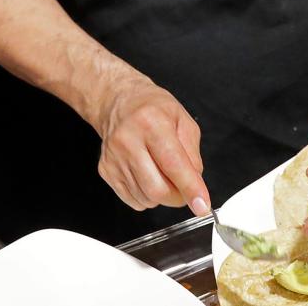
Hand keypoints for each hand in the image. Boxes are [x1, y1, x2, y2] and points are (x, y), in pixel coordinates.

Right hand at [92, 76, 209, 216]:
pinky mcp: (105, 170)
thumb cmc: (152, 109)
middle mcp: (128, 140)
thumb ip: (192, 155)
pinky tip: (146, 174)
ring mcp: (113, 157)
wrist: (118, 102)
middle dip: (177, 197)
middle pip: (157, 189)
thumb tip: (195, 186)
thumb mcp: (183, 121)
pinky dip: (147, 196)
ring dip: (162, 195)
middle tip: (184, 188)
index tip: (202, 205)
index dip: (190, 188)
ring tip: (161, 171)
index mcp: (151, 123)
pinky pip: (133, 200)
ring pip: (146, 198)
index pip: (173, 164)